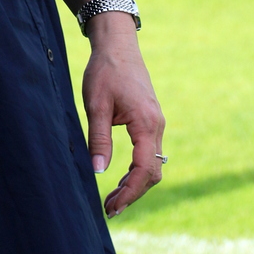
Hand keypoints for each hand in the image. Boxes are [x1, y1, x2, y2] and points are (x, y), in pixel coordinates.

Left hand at [81, 13, 165, 217]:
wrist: (118, 44)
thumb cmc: (105, 71)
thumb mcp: (96, 105)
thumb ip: (99, 139)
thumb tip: (99, 172)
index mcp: (146, 123)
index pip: (144, 169)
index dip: (129, 193)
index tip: (111, 207)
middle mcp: (157, 125)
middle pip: (153, 172)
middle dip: (133, 193)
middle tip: (109, 208)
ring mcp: (157, 122)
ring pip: (153, 164)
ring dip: (136, 184)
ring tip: (113, 199)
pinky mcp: (151, 120)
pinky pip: (150, 152)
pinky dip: (138, 170)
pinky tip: (121, 179)